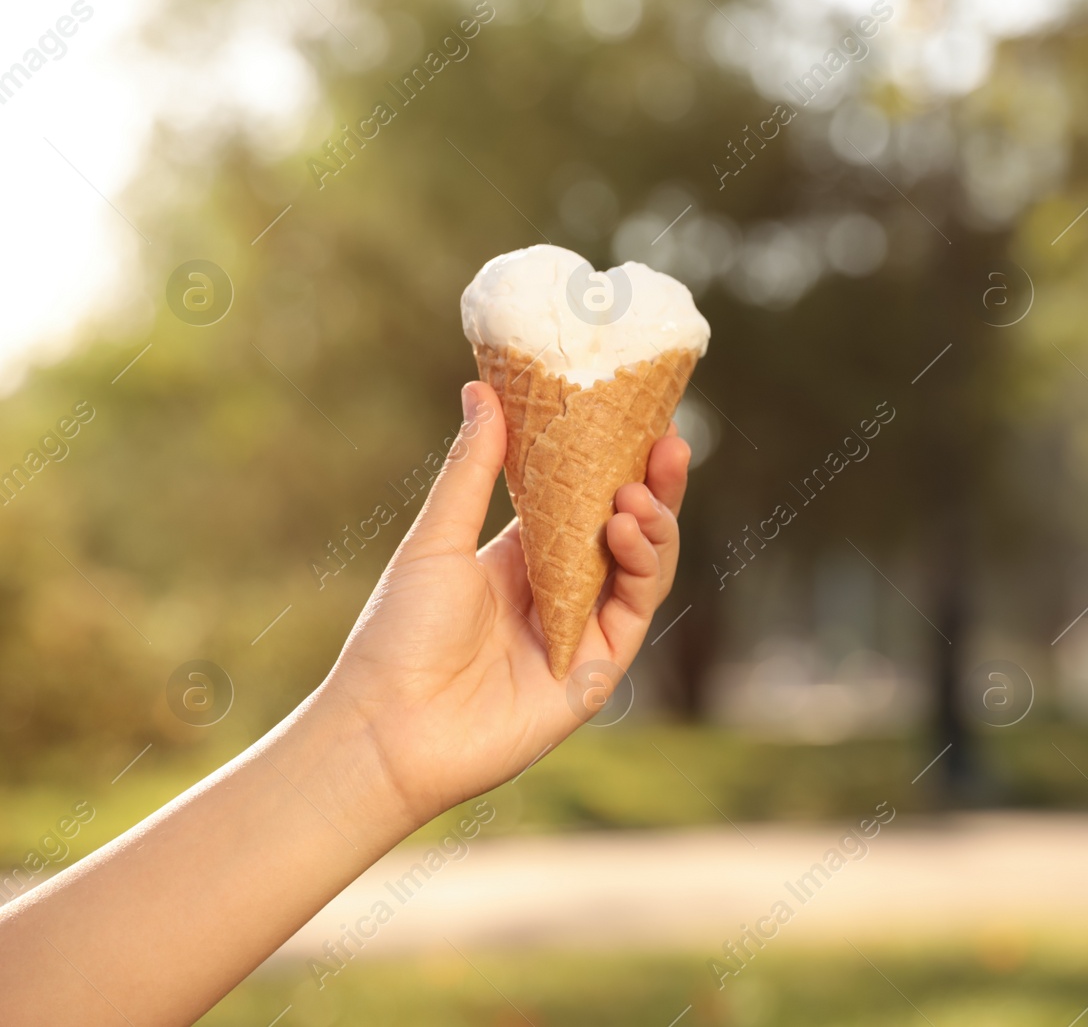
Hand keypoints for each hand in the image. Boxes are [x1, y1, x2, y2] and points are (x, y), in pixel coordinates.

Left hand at [316, 381, 689, 827]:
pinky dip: (641, 567)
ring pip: (642, 567)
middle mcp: (560, 591)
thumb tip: (482, 388)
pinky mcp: (596, 670)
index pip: (585, 500)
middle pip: (626, 529)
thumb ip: (472, 468)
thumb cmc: (398, 634)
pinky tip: (624, 528)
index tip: (639, 415)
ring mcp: (582, 630)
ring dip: (651, 523)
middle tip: (670, 440)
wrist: (389, 727)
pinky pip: (634, 610)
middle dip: (653, 485)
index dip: (615, 460)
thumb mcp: (437, 539)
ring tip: (638, 490)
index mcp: (521, 557)